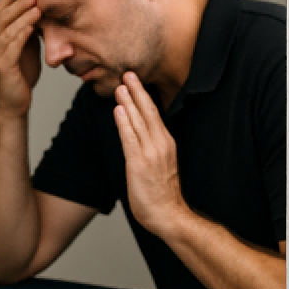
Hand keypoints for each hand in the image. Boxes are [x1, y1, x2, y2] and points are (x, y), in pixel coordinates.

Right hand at [0, 0, 41, 117]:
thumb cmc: (21, 76)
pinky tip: (31, 27)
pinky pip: (12, 48)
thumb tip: (39, 12)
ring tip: (36, 6)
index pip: (0, 11)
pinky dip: (21, 36)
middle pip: (2, 17)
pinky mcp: (4, 68)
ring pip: (7, 31)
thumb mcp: (26, 48)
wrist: (14, 103)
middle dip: (17, 3)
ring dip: (22, 17)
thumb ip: (28, 31)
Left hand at [113, 72, 188, 236]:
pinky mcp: (139, 163)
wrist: (169, 215)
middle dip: (138, 91)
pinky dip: (124, 122)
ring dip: (129, 101)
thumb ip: (152, 150)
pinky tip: (119, 109)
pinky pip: (130, 138)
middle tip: (129, 73)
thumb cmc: (163, 195)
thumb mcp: (161, 166)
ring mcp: (151, 153)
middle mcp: (161, 145)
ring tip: (120, 85)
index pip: (155, 115)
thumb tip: (139, 139)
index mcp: (167, 144)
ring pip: (139, 121)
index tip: (137, 82)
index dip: (145, 97)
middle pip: (149, 112)